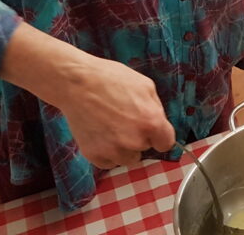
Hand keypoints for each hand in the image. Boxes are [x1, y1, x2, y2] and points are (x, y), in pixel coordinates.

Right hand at [55, 56, 176, 168]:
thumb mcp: (145, 86)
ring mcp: (113, 150)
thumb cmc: (110, 80)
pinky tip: (101, 133)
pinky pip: (108, 162)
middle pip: (145, 148)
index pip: (166, 144)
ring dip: (124, 148)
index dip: (160, 136)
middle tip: (124, 119)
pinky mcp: (94, 155)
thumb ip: (156, 108)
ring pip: (128, 158)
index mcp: (151, 123)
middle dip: (139, 137)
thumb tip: (159, 122)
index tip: (153, 132)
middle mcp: (135, 141)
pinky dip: (106, 152)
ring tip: (111, 127)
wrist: (76, 83)